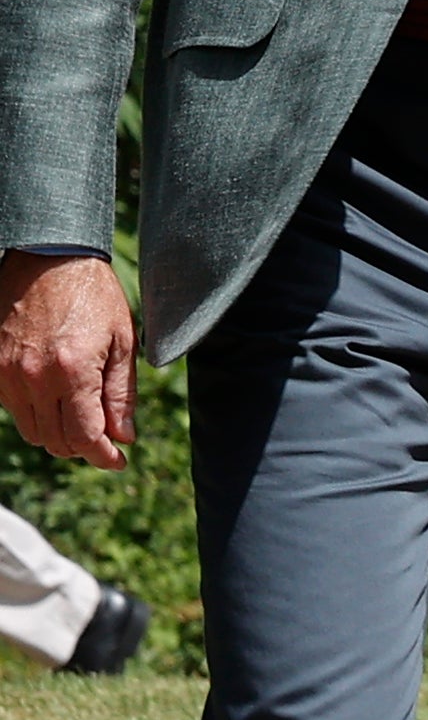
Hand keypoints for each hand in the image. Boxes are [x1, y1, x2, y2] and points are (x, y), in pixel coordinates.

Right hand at [0, 252, 137, 468]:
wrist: (49, 259)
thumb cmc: (93, 295)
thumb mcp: (122, 342)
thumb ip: (121, 394)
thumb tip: (123, 436)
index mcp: (72, 372)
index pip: (84, 436)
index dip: (102, 456)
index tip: (117, 460)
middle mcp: (32, 378)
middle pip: (54, 440)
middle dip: (82, 446)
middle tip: (104, 439)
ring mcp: (6, 374)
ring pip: (30, 429)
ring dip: (56, 432)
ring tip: (81, 418)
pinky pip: (11, 408)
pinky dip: (34, 413)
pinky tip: (55, 397)